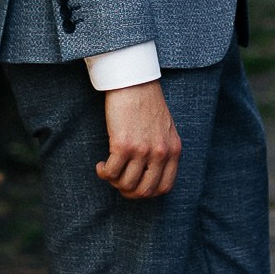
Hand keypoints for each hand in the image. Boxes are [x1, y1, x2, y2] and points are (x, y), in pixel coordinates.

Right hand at [96, 81, 180, 199]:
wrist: (134, 81)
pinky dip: (104, 173)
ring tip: (108, 170)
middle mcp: (160, 153)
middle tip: (118, 182)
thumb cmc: (147, 102)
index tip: (136, 186)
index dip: (147, 192)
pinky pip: (111, 172)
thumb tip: (149, 173)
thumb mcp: (165, 129)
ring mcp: (142, 150)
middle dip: (128, 192)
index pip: (164, 187)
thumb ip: (163, 150)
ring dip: (114, 182)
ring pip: (126, 184)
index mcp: (173, 150)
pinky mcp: (123, 145)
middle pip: (144, 191)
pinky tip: (101, 165)